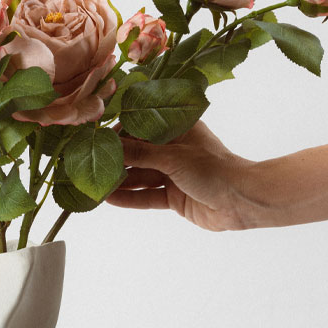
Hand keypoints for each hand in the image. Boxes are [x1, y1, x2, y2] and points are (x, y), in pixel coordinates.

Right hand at [107, 122, 262, 230]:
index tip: (92, 137)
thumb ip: (139, 153)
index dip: (117, 132)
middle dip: (114, 159)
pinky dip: (129, 197)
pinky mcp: (173, 196)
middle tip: (86, 163)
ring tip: (92, 183)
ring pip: (139, 176)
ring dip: (118, 180)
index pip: (140, 126)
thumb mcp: (172, 157)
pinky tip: (108, 199)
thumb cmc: (214, 168)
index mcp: (176, 128)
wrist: (242, 201)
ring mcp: (172, 173)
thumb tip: (108, 145)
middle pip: (137, 153)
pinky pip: (146, 195)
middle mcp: (173, 148)